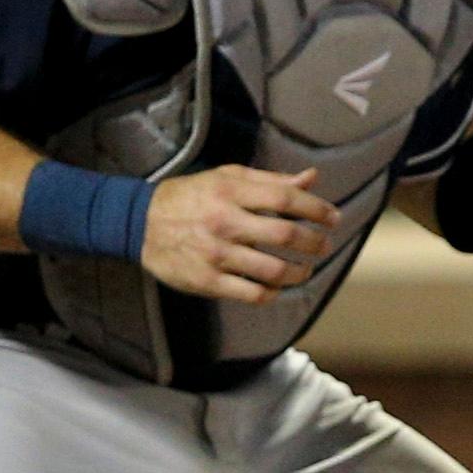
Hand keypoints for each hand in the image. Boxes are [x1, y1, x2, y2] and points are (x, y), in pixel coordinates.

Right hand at [140, 165, 337, 305]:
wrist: (138, 222)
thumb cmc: (192, 197)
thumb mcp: (227, 178)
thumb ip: (271, 180)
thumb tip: (313, 178)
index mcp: (230, 192)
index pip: (286, 198)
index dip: (317, 209)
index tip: (333, 218)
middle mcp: (224, 222)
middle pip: (286, 235)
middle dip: (314, 243)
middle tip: (323, 245)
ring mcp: (215, 254)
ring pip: (274, 270)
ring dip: (300, 272)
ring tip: (306, 269)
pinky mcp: (206, 280)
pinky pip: (252, 294)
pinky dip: (273, 293)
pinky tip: (278, 286)